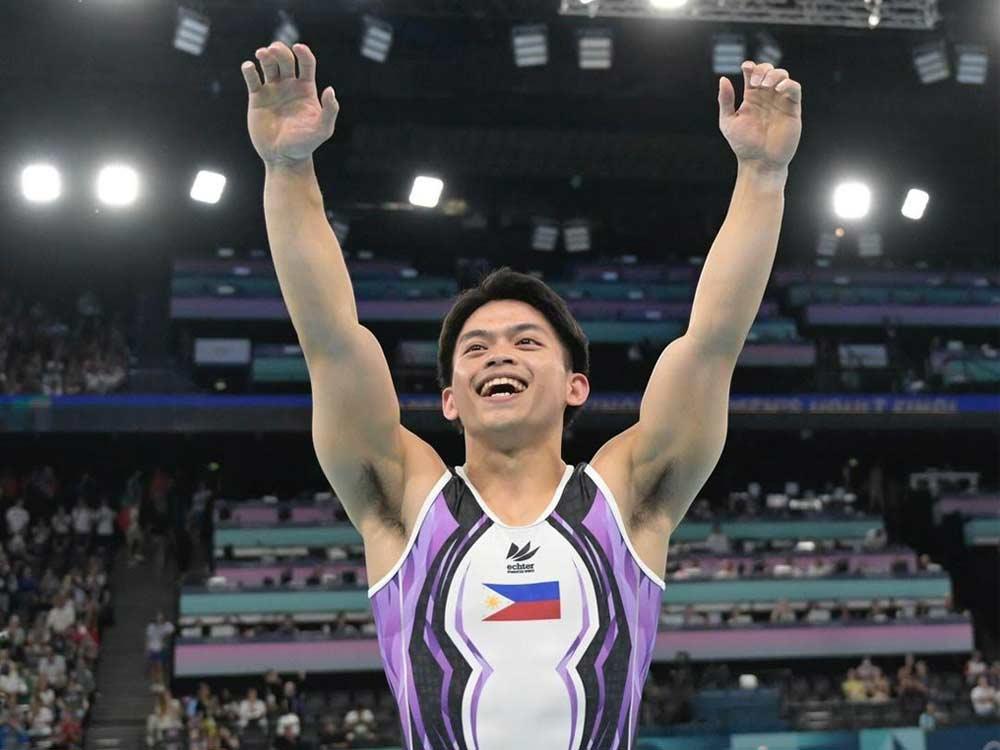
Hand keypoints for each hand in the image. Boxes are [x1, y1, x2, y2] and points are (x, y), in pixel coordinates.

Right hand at [241, 42, 339, 166]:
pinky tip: (249, 68)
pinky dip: (249, 70)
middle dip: (279, 51)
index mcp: (306, 89)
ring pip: (268, 64)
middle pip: (285, 59)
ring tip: (261, 54)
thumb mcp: (322, 130)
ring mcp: (273, 90)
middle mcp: (289, 86)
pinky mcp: (257, 98)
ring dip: (265, 55)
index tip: (298, 48)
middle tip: (272, 51)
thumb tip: (329, 90)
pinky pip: (252, 79)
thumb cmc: (305, 145)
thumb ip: (330, 110)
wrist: (283, 158)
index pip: (306, 63)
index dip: (303, 52)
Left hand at [718, 61, 801, 172]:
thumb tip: (723, 79)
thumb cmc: (743, 145)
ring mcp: (780, 102)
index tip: (745, 68)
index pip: (752, 74)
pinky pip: (794, 88)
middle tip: (755, 83)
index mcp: (751, 98)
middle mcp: (766, 97)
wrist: (759, 162)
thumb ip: (725, 101)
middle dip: (762, 69)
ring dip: (774, 74)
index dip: (750, 66)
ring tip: (765, 86)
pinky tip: (777, 89)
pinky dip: (787, 84)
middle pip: (769, 70)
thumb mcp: (728, 122)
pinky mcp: (792, 109)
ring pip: (782, 75)